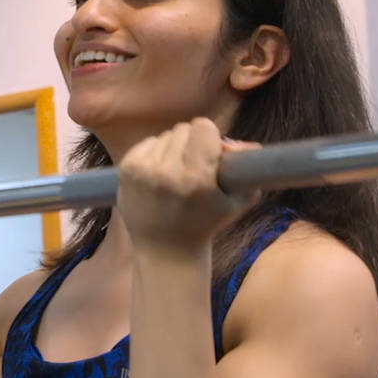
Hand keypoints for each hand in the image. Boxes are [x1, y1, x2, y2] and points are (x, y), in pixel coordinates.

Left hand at [117, 118, 260, 252]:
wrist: (165, 250)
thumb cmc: (205, 224)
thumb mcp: (235, 201)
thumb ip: (248, 170)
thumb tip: (251, 145)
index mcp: (197, 178)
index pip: (202, 127)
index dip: (210, 136)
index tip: (211, 150)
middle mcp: (167, 172)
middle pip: (183, 129)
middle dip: (192, 142)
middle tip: (195, 164)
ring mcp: (143, 171)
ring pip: (165, 136)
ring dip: (174, 148)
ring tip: (177, 172)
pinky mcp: (126, 170)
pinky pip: (147, 143)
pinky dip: (155, 152)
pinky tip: (160, 172)